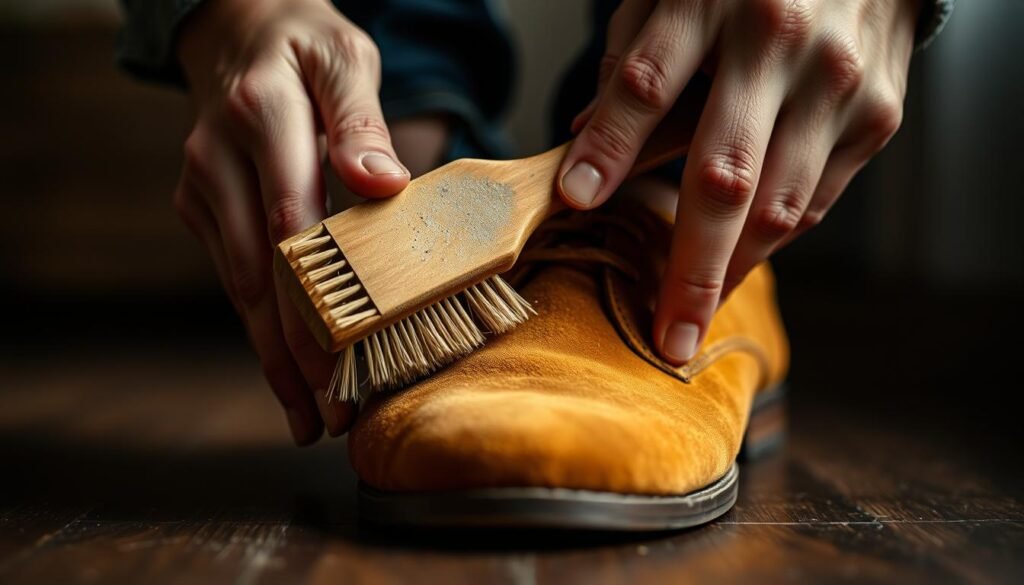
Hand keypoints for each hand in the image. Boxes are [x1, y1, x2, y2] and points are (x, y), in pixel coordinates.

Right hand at [174, 0, 409, 443]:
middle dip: (296, 351)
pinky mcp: (201, 209)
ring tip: (310, 417)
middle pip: (261, 273)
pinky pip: (236, 279)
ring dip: (274, 357)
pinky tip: (287, 373)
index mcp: (261, 116)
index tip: (343, 359)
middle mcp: (218, 157)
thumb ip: (361, 121)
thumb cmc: (304, 50)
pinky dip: (261, 329)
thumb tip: (385, 184)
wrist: (236, 34)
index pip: (290, 221)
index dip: (316, 298)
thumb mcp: (345, 61)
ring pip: (242, 289)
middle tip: (331, 414)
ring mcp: (203, 188)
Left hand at [558, 0, 918, 363]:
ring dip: (732, 273)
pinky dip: (772, 241)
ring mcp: (837, 84)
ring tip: (693, 318)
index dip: (609, 146)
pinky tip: (738, 264)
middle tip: (666, 337)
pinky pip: (816, 201)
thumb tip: (582, 147)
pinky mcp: (876, 116)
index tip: (575, 201)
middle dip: (689, 267)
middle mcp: (781, 44)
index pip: (646, 84)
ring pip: (779, 206)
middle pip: (724, 174)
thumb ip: (630, 64)